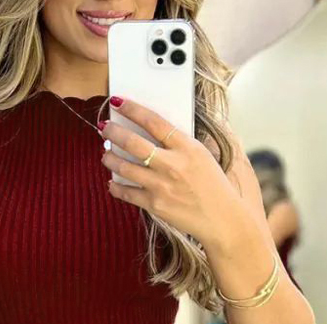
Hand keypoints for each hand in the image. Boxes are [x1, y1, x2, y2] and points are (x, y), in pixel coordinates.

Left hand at [100, 96, 239, 247]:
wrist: (222, 219)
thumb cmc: (215, 187)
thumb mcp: (203, 156)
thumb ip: (181, 144)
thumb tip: (156, 133)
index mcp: (187, 147)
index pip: (153, 121)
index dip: (132, 109)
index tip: (118, 101)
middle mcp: (171, 164)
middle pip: (133, 142)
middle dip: (113, 132)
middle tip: (104, 127)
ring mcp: (161, 185)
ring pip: (124, 167)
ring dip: (110, 158)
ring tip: (105, 154)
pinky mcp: (155, 205)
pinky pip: (127, 193)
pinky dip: (115, 187)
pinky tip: (112, 182)